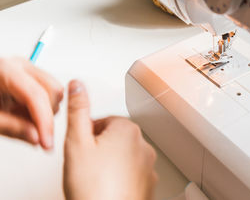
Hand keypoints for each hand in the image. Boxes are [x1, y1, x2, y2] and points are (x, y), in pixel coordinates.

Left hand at [0, 58, 62, 148]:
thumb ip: (12, 128)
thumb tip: (36, 137)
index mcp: (5, 70)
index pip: (36, 95)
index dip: (44, 122)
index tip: (46, 142)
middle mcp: (20, 66)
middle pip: (52, 91)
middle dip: (46, 116)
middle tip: (32, 134)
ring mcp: (27, 70)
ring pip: (55, 92)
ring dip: (45, 112)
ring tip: (21, 120)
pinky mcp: (30, 78)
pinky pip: (50, 94)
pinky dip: (42, 109)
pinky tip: (23, 114)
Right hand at [63, 80, 156, 199]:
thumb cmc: (93, 187)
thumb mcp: (77, 142)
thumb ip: (78, 111)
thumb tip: (78, 86)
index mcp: (128, 130)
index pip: (104, 121)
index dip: (87, 134)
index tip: (81, 148)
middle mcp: (143, 146)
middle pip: (115, 137)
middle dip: (99, 147)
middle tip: (86, 164)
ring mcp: (148, 167)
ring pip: (124, 156)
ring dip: (110, 163)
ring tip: (96, 178)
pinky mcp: (148, 185)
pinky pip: (132, 174)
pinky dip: (121, 178)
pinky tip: (107, 187)